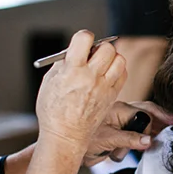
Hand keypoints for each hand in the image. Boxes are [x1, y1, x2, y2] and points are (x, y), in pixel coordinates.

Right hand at [34, 30, 126, 159]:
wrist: (65, 136)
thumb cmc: (53, 111)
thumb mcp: (50, 81)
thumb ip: (63, 63)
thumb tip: (75, 50)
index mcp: (72, 70)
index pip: (85, 38)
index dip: (83, 37)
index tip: (81, 43)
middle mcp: (90, 77)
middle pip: (106, 47)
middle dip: (99, 47)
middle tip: (92, 55)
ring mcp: (104, 87)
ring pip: (119, 59)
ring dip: (111, 58)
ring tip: (101, 65)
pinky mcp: (112, 96)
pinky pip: (123, 74)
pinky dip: (117, 70)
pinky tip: (107, 75)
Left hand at [84, 101, 172, 165]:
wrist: (66, 149)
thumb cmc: (81, 140)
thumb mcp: (107, 140)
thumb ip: (129, 139)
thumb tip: (148, 141)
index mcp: (118, 109)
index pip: (143, 113)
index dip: (155, 122)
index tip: (166, 130)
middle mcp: (120, 113)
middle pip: (147, 112)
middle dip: (160, 119)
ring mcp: (120, 122)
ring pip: (142, 124)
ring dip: (145, 136)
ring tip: (141, 147)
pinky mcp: (118, 132)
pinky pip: (134, 135)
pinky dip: (136, 143)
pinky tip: (131, 151)